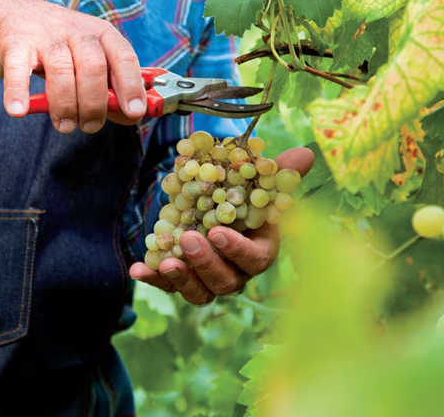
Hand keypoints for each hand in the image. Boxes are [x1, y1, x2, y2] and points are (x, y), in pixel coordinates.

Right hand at [0, 0, 146, 132]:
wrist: (6, 16)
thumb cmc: (57, 45)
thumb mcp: (88, 57)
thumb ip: (110, 85)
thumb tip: (133, 115)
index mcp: (99, 33)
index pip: (122, 57)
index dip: (131, 86)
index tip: (134, 111)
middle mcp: (74, 31)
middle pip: (93, 67)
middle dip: (95, 103)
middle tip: (89, 126)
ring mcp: (44, 37)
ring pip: (61, 71)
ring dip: (65, 105)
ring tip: (65, 126)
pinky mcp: (15, 45)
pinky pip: (18, 71)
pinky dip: (18, 92)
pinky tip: (19, 110)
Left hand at [129, 146, 314, 304]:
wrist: (218, 207)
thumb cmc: (246, 199)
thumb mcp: (260, 182)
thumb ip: (280, 172)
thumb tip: (305, 154)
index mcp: (259, 251)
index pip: (254, 259)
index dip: (237, 249)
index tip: (218, 232)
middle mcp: (236, 272)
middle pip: (226, 280)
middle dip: (206, 262)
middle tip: (189, 240)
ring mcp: (209, 280)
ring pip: (199, 290)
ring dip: (182, 278)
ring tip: (166, 260)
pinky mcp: (183, 279)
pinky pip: (169, 285)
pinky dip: (154, 278)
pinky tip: (138, 270)